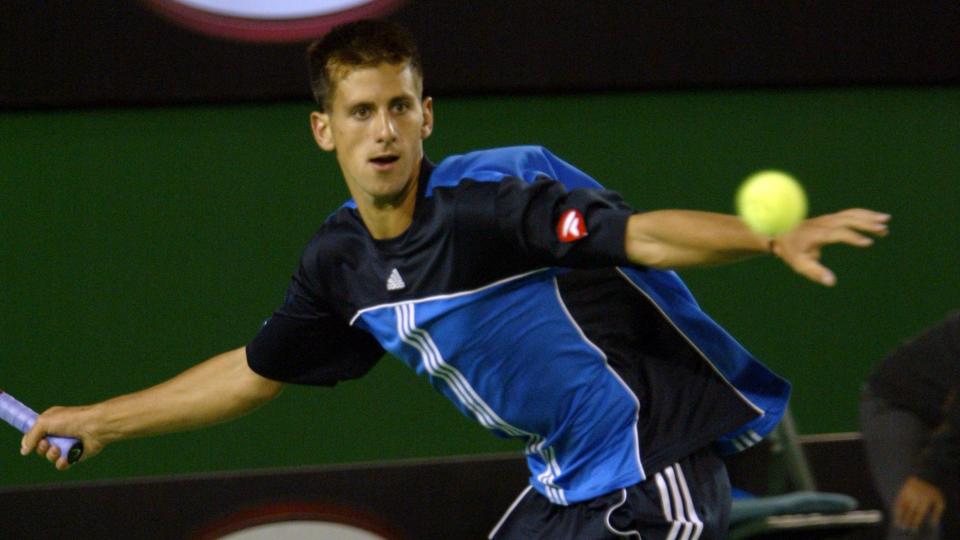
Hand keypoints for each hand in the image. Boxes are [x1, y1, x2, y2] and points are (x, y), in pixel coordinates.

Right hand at [21, 405, 105, 470]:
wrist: (95, 427)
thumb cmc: (72, 419)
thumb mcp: (44, 422)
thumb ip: (31, 436)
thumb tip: (24, 450)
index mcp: (50, 422)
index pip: (34, 434)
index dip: (30, 440)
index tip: (29, 444)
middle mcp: (58, 433)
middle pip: (40, 448)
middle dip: (41, 448)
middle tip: (47, 444)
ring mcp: (66, 444)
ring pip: (50, 457)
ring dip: (51, 455)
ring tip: (58, 449)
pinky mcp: (75, 454)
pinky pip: (62, 464)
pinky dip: (62, 462)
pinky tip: (65, 458)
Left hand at [772, 209, 889, 285]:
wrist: (780, 233)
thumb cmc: (791, 250)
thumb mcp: (799, 264)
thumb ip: (816, 272)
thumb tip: (832, 282)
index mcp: (818, 234)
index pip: (839, 233)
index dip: (853, 237)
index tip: (868, 243)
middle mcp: (824, 223)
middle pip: (848, 219)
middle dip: (866, 223)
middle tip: (883, 228)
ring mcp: (828, 218)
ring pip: (851, 213)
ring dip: (868, 216)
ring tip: (886, 222)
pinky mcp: (831, 217)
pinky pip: (850, 213)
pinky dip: (864, 214)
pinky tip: (876, 220)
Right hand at [894, 476, 944, 531]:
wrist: (922, 475)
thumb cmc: (932, 490)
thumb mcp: (939, 500)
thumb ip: (937, 512)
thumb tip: (933, 522)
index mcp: (924, 501)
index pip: (918, 514)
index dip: (915, 522)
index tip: (913, 529)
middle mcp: (915, 498)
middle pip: (909, 511)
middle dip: (906, 520)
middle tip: (903, 527)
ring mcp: (908, 494)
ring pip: (902, 507)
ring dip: (899, 515)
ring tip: (897, 522)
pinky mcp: (902, 491)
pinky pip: (898, 501)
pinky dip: (896, 507)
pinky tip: (895, 512)